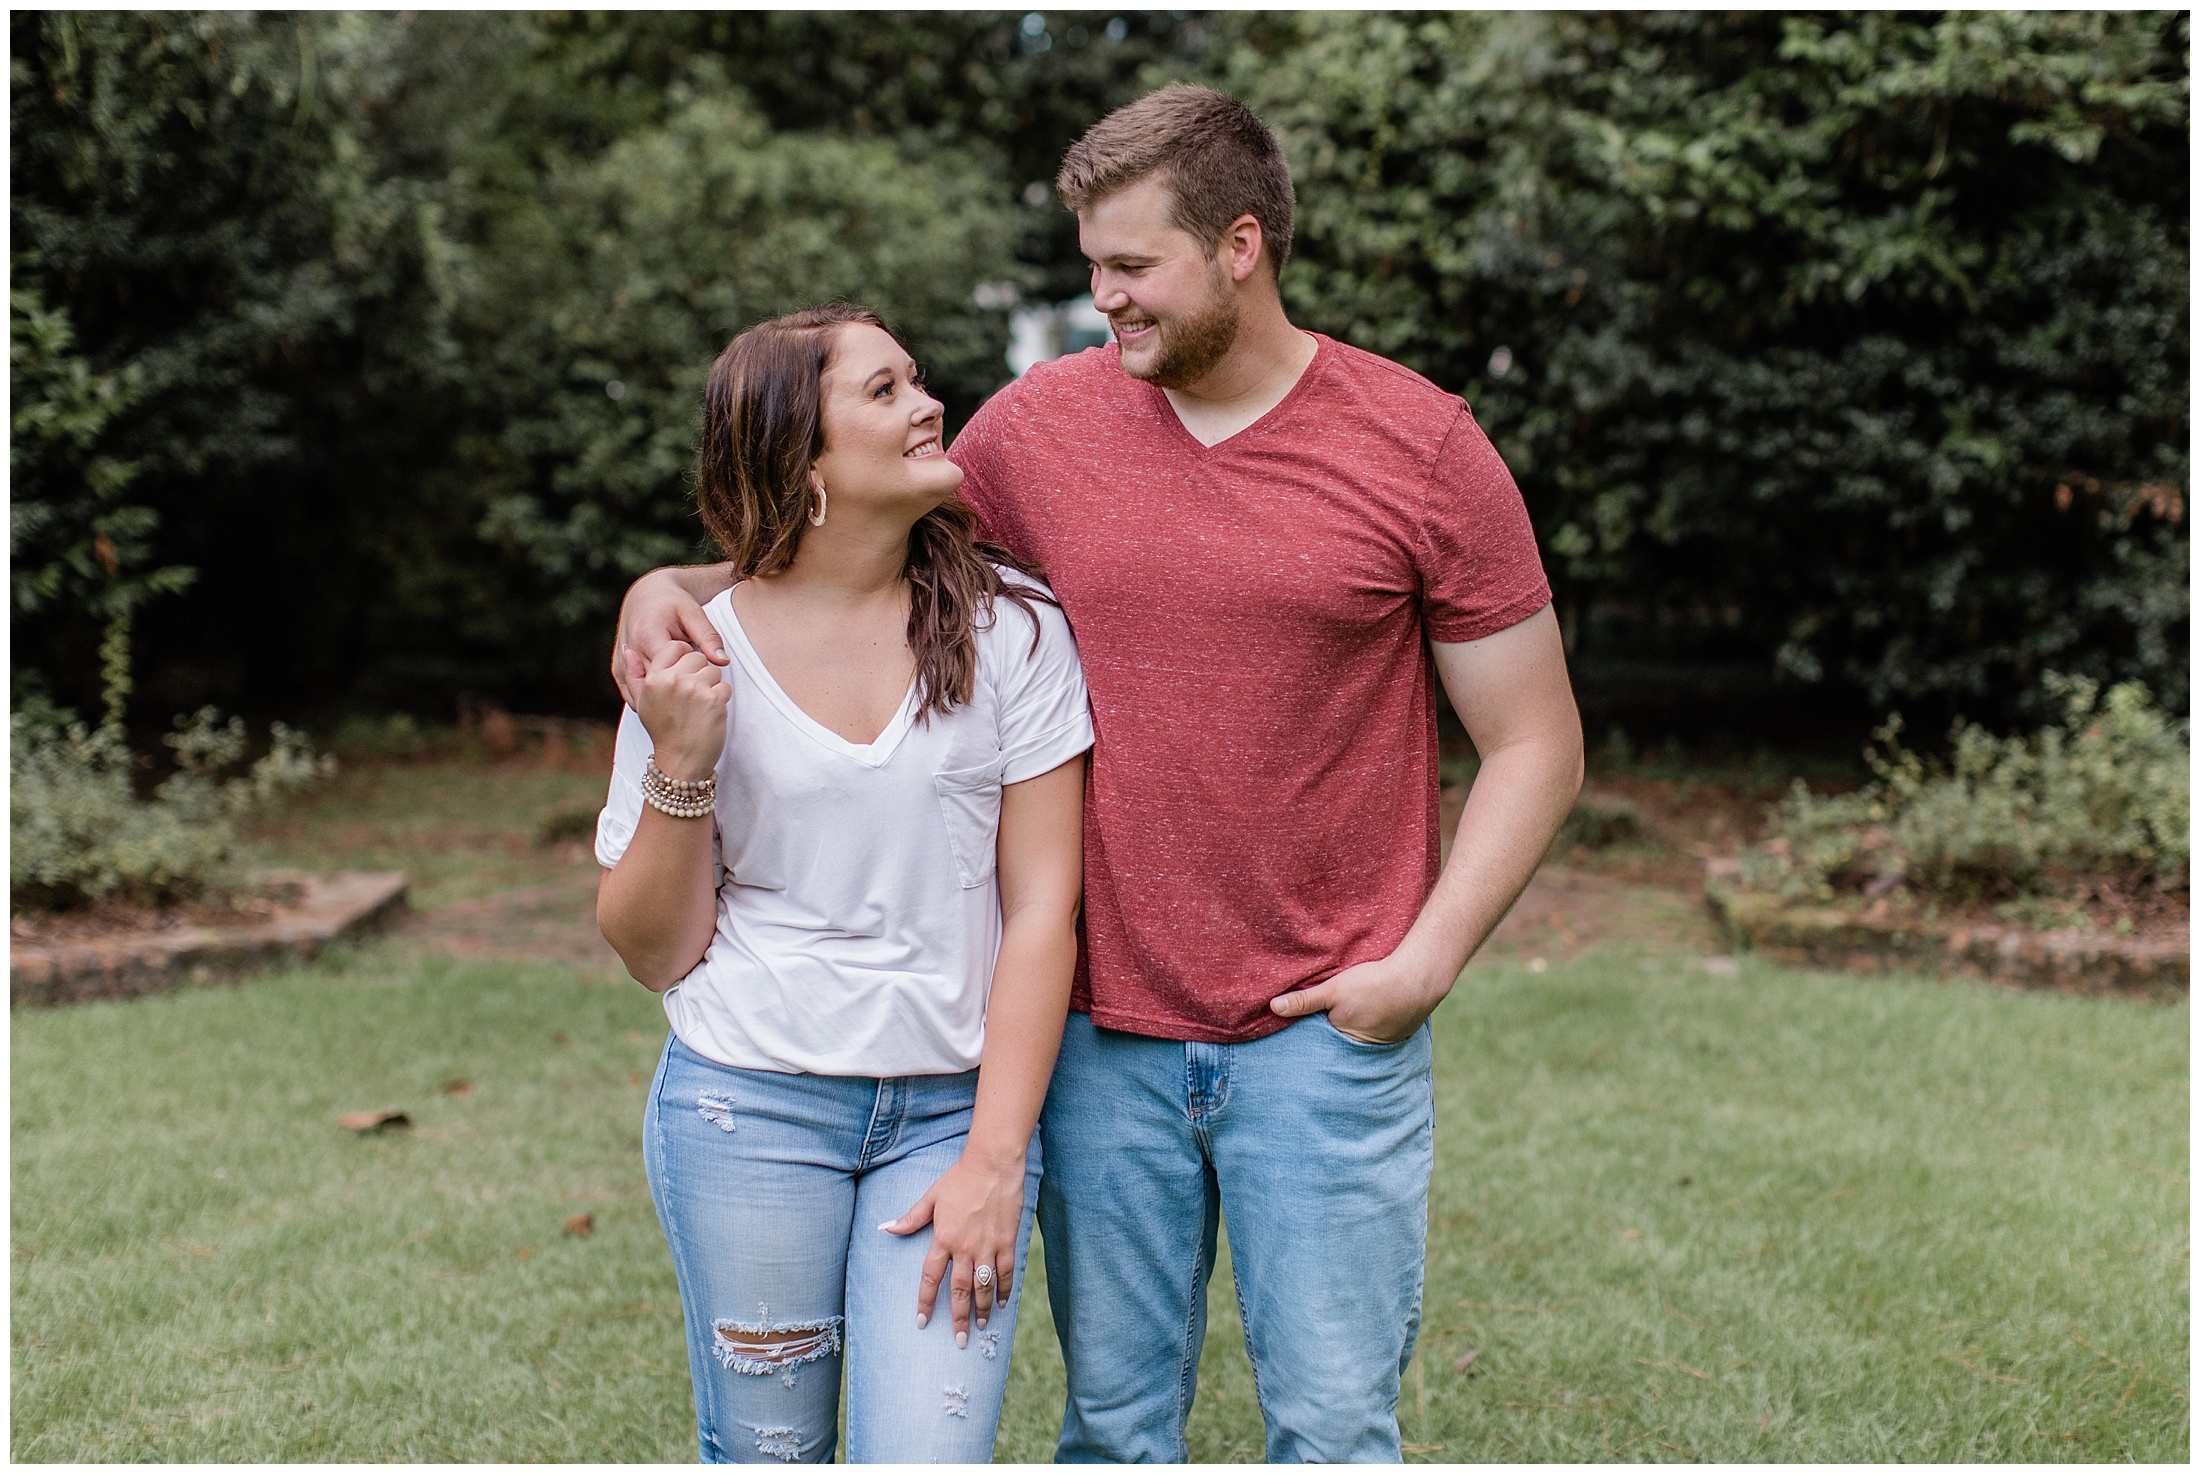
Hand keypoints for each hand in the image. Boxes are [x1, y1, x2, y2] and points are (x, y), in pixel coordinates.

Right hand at [613, 569, 729, 706]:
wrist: (647, 594)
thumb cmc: (673, 602)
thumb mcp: (694, 614)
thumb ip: (708, 637)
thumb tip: (723, 662)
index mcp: (648, 636)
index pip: (673, 671)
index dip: (691, 676)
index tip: (701, 672)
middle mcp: (631, 651)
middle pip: (656, 687)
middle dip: (677, 692)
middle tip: (693, 686)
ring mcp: (622, 662)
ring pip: (643, 694)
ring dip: (662, 699)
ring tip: (680, 692)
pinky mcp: (618, 669)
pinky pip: (633, 694)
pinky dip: (650, 699)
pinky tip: (666, 698)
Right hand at [623, 644, 729, 778]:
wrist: (681, 762)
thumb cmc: (664, 732)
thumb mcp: (643, 703)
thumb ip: (635, 675)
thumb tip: (629, 651)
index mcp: (654, 678)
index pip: (674, 647)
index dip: (684, 655)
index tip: (686, 670)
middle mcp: (673, 680)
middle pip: (697, 657)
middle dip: (699, 672)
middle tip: (693, 694)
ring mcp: (695, 689)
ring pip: (714, 671)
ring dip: (712, 686)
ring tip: (701, 705)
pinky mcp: (714, 700)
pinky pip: (725, 687)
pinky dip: (722, 700)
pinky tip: (710, 714)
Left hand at [880, 1147, 1027, 1345]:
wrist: (993, 1164)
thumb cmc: (959, 1179)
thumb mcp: (931, 1197)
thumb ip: (910, 1218)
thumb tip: (885, 1228)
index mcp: (943, 1239)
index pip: (930, 1278)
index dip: (925, 1302)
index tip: (921, 1322)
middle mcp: (965, 1248)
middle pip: (959, 1291)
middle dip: (958, 1318)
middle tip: (959, 1341)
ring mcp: (988, 1247)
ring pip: (983, 1287)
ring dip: (982, 1310)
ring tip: (980, 1328)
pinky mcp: (1007, 1242)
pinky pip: (1005, 1273)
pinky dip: (1003, 1290)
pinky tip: (1001, 1304)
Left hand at [1267, 950, 1450, 1043]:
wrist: (1417, 979)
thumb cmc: (1372, 985)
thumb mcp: (1333, 990)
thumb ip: (1304, 1001)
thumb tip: (1273, 1007)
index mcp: (1343, 1041)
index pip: (1321, 1042)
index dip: (1313, 1034)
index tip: (1305, 1028)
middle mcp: (1363, 1048)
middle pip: (1341, 1042)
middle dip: (1333, 1036)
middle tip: (1331, 1020)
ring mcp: (1384, 1043)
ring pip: (1361, 1038)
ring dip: (1357, 1029)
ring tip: (1353, 1016)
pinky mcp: (1399, 1034)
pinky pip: (1380, 1032)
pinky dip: (1375, 1025)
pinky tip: (1374, 1012)